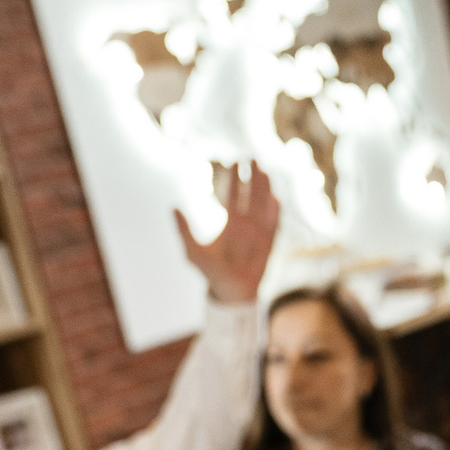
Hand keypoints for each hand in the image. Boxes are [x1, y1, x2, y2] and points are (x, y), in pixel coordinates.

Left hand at [177, 165, 279, 305]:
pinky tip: (275, 199)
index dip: (233, 179)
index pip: (231, 195)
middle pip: (249, 195)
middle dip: (251, 177)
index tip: (233, 162)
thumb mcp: (192, 251)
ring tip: (265, 171)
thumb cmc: (211, 272)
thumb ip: (183, 230)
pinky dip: (274, 213)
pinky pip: (273, 226)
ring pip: (262, 205)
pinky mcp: (269, 244)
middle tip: (252, 157)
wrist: (231, 291)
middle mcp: (246, 224)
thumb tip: (173, 207)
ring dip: (264, 189)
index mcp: (230, 223)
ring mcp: (258, 233)